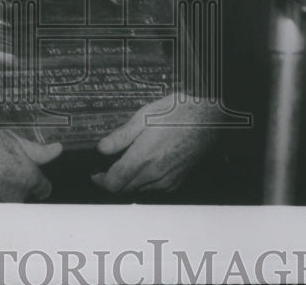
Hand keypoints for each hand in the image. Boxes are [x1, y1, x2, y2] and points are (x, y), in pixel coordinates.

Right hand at [0, 129, 62, 201]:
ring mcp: (1, 208)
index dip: (39, 181)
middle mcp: (18, 197)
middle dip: (17, 186)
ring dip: (1, 193)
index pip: (44, 188)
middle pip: (25, 195)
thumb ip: (37, 149)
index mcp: (29, 179)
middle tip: (3, 172)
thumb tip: (56, 150)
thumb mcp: (13, 139)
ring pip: (8, 202)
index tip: (34, 177)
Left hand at [91, 94, 218, 193]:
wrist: (210, 119)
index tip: (95, 172)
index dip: (100, 180)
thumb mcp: (145, 116)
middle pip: (124, 190)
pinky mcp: (177, 182)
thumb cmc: (178, 113)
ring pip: (138, 191)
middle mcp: (154, 174)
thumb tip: (101, 148)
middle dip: (113, 181)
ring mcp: (167, 181)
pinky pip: (154, 190)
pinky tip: (146, 165)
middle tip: (108, 167)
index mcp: (143, 158)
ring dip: (129, 182)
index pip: (114, 184)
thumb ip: (121, 136)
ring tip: (127, 163)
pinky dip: (145, 182)